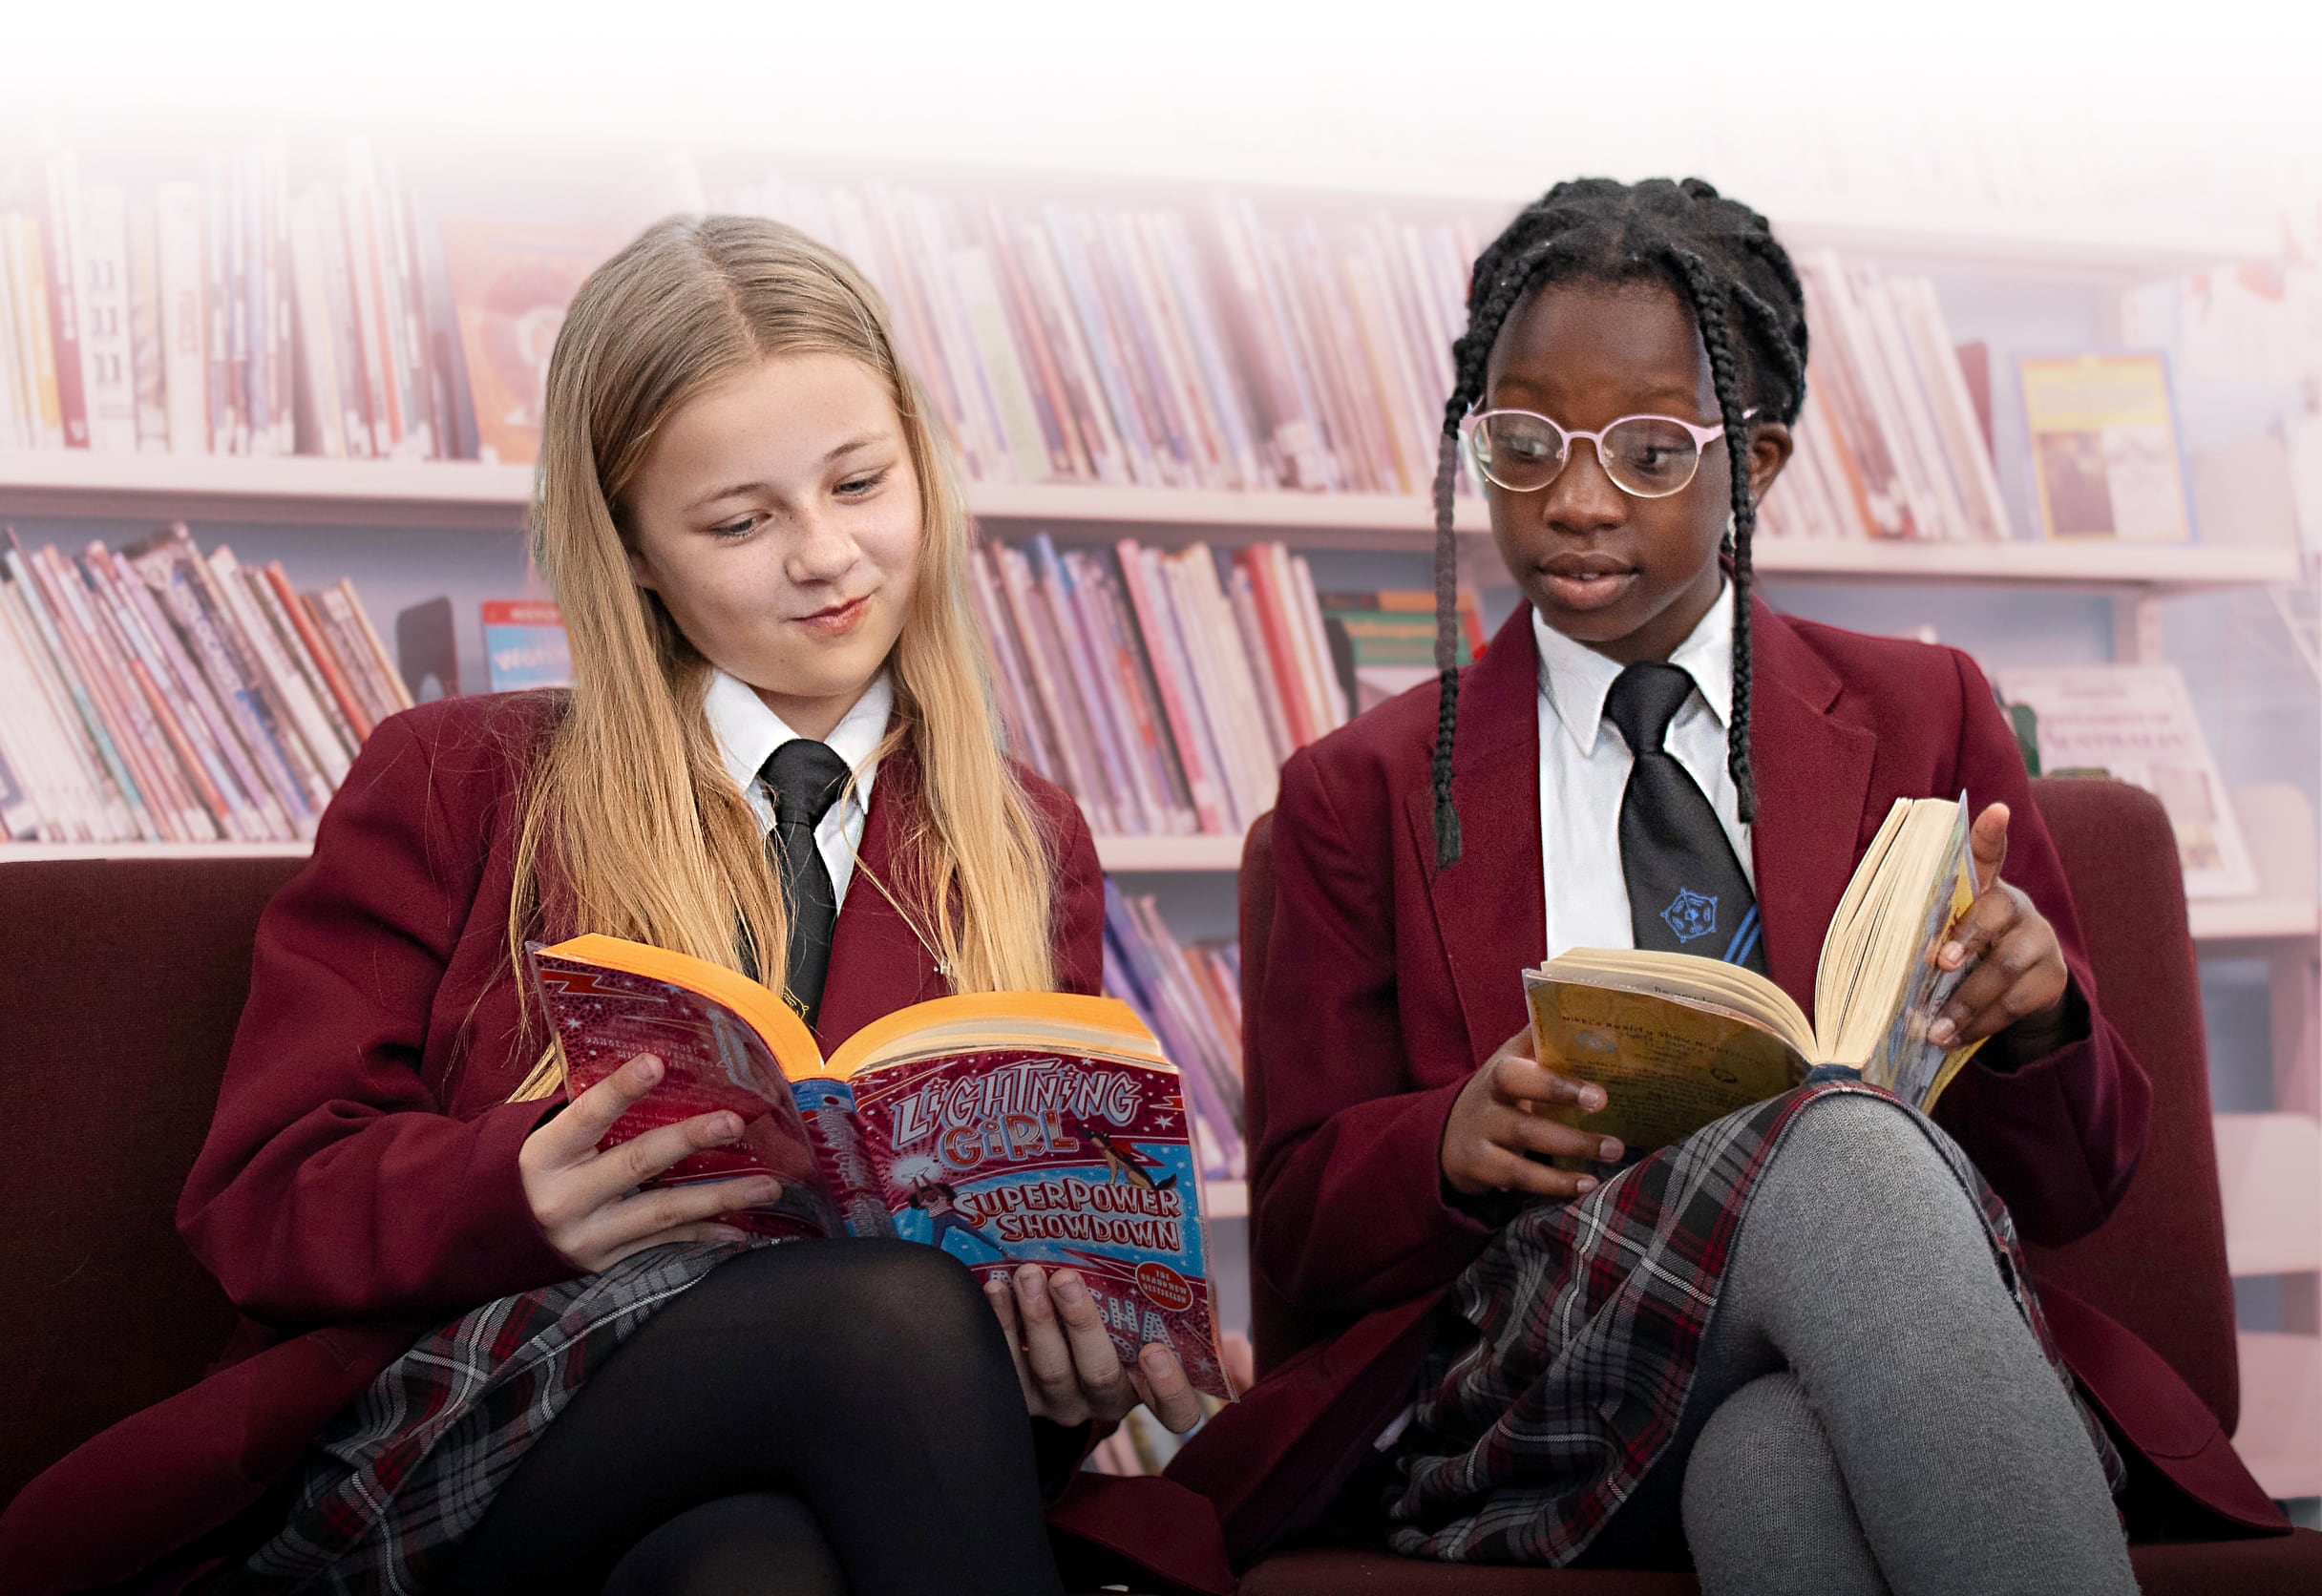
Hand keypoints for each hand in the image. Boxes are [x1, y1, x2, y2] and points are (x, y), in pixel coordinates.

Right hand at [518, 1052, 778, 1272]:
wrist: (485, 1241)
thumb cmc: (528, 1172)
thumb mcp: (541, 1139)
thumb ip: (589, 1114)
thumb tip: (654, 1069)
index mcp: (543, 1156)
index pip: (586, 1116)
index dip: (621, 1089)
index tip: (657, 1063)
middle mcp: (564, 1198)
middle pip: (636, 1163)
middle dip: (690, 1139)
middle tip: (735, 1122)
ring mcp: (586, 1237)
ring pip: (663, 1213)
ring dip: (721, 1197)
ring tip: (768, 1184)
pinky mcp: (603, 1264)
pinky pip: (663, 1245)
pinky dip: (704, 1234)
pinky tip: (740, 1226)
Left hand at [984, 1264, 1204, 1433]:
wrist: (1063, 1342)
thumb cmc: (1117, 1315)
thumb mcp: (1142, 1312)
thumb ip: (1153, 1292)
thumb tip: (1172, 1229)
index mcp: (1148, 1385)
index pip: (1175, 1408)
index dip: (1169, 1387)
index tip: (1155, 1351)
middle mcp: (1106, 1399)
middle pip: (1099, 1375)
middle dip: (1081, 1324)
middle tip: (1065, 1279)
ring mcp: (1061, 1401)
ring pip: (1051, 1370)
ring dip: (1037, 1318)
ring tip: (1027, 1275)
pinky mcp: (1022, 1395)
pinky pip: (1008, 1365)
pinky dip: (1002, 1325)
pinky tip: (996, 1289)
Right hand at [1439, 1026, 1623, 1198]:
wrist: (1448, 1133)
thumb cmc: (1499, 1092)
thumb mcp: (1513, 1060)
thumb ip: (1543, 1039)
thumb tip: (1586, 1005)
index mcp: (1500, 1073)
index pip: (1520, 1075)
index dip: (1557, 1085)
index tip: (1598, 1096)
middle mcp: (1488, 1105)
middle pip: (1523, 1116)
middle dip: (1569, 1128)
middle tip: (1613, 1128)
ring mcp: (1482, 1138)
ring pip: (1524, 1147)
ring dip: (1571, 1150)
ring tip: (1613, 1152)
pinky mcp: (1481, 1168)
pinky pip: (1520, 1178)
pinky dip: (1554, 1184)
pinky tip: (1586, 1185)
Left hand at [1926, 804, 2069, 1049]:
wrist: (2018, 987)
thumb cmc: (1963, 950)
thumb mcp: (1944, 931)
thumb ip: (1923, 926)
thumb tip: (1871, 943)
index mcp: (1983, 888)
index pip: (1987, 853)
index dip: (1990, 833)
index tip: (1995, 810)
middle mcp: (2015, 906)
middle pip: (1996, 914)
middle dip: (1968, 938)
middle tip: (1943, 963)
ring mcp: (2039, 941)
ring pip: (2006, 967)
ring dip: (1967, 1001)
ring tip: (1935, 1029)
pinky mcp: (2053, 977)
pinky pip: (2017, 1002)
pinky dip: (1982, 1024)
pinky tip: (1955, 1038)